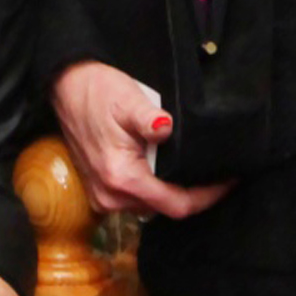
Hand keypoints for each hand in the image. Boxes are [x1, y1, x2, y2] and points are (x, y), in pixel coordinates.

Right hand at [50, 60, 232, 217]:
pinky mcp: (101, 190)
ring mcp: (103, 197)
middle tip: (217, 170)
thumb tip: (166, 128)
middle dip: (193, 192)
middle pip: (166, 208)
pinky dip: (157, 186)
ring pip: (152, 204)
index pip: (176, 204)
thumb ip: (148, 119)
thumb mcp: (128, 99)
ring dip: (174, 189)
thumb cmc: (98, 91)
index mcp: (122, 178)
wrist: (66, 88)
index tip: (229, 181)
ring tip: (196, 167)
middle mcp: (111, 197)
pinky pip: (138, 198)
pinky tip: (169, 167)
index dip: (207, 197)